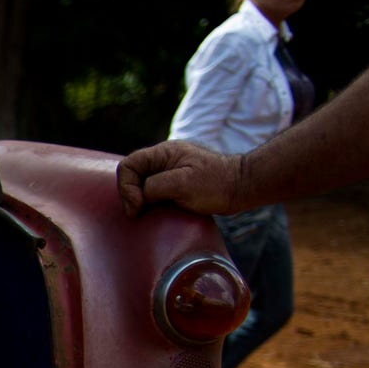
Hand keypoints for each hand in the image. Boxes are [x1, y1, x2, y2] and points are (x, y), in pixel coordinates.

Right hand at [117, 141, 244, 216]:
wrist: (241, 188)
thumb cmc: (215, 184)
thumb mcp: (181, 184)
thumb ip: (153, 187)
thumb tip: (139, 198)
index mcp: (163, 153)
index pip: (128, 165)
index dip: (127, 186)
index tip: (139, 205)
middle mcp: (162, 160)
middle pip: (131, 175)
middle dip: (130, 195)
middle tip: (139, 213)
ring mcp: (168, 172)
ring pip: (139, 185)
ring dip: (138, 200)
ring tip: (146, 214)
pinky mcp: (173, 184)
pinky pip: (150, 192)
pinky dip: (148, 203)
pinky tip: (154, 212)